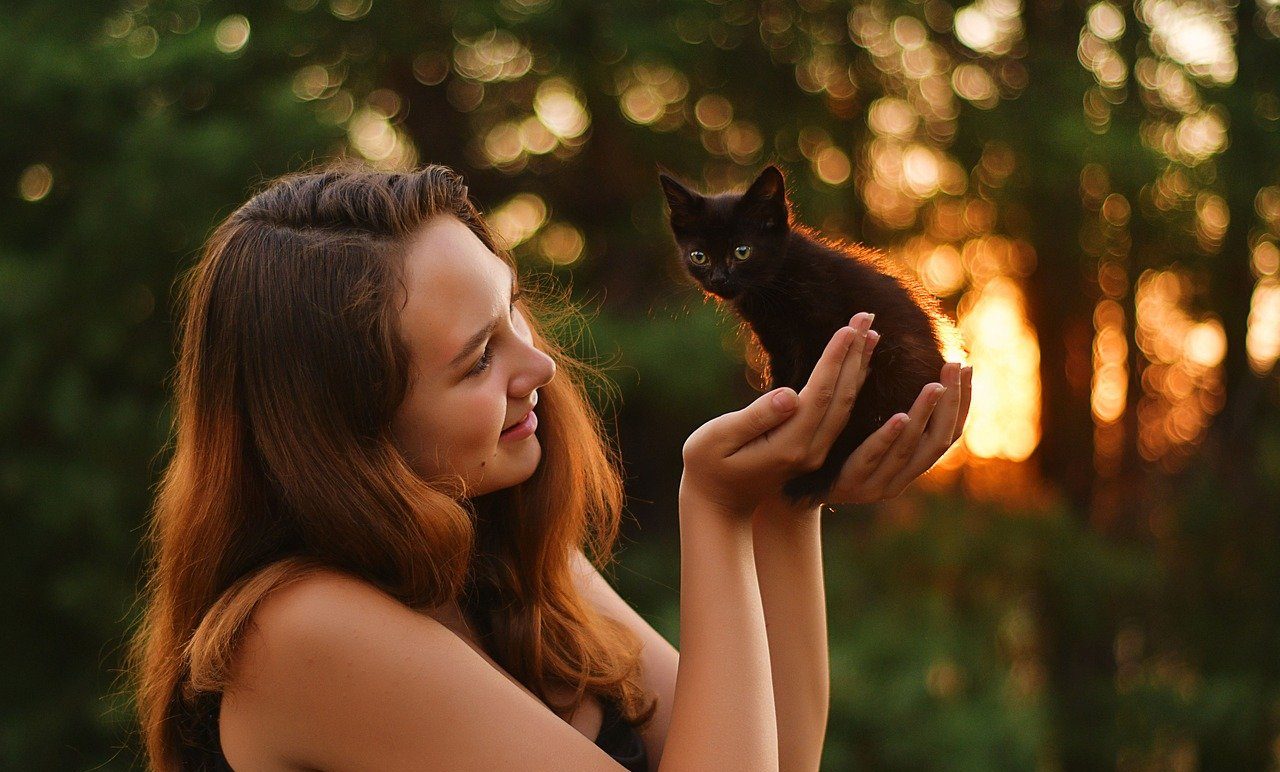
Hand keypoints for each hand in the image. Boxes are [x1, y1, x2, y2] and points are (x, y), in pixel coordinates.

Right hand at [680, 313, 878, 517]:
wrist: (718, 503)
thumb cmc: (707, 466)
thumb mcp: (718, 440)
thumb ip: (754, 418)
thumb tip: (788, 394)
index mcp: (788, 446)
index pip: (819, 395)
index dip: (834, 360)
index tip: (848, 328)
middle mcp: (810, 451)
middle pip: (840, 398)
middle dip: (854, 355)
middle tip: (866, 315)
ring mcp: (815, 453)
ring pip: (845, 406)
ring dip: (858, 367)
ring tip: (870, 332)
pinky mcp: (813, 450)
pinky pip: (839, 413)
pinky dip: (850, 385)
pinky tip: (858, 366)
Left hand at [824, 361, 972, 504]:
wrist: (795, 486)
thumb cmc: (835, 451)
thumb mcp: (867, 429)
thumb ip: (890, 407)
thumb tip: (913, 364)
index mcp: (910, 465)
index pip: (949, 434)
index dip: (961, 402)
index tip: (967, 368)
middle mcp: (901, 479)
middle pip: (938, 441)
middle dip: (950, 403)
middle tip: (953, 367)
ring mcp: (876, 485)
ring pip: (909, 448)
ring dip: (924, 414)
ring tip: (934, 386)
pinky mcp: (850, 484)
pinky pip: (872, 457)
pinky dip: (888, 437)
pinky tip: (900, 416)